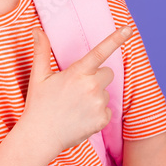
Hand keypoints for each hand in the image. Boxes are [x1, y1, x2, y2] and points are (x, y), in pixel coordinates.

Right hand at [19, 25, 131, 157]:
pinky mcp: (103, 120)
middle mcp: (91, 86)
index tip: (128, 28)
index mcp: (77, 73)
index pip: (100, 52)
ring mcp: (98, 104)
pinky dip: (97, 113)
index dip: (116, 39)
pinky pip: (107, 110)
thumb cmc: (38, 105)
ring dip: (96, 97)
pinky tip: (81, 118)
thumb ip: (41, 51)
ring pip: (106, 92)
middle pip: (107, 73)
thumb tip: (37, 30)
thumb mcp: (38, 76)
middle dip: (97, 77)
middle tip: (77, 89)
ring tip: (75, 106)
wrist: (41, 137)